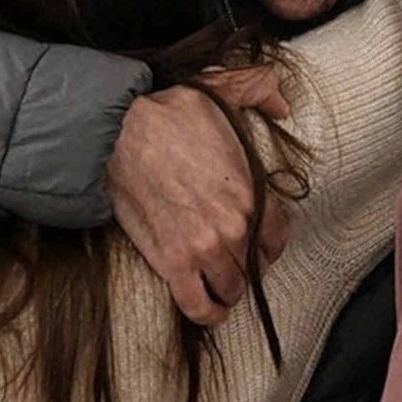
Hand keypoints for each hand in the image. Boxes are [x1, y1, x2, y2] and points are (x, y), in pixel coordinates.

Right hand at [106, 83, 289, 324]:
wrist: (118, 135)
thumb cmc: (169, 113)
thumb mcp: (222, 89)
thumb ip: (259, 90)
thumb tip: (283, 103)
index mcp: (253, 189)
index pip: (279, 234)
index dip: (271, 240)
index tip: (261, 240)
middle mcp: (236, 225)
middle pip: (257, 264)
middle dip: (249, 263)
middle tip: (237, 259)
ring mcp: (204, 248)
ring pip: (232, 287)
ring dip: (230, 288)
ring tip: (224, 284)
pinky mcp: (172, 262)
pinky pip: (198, 304)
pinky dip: (208, 312)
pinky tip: (211, 309)